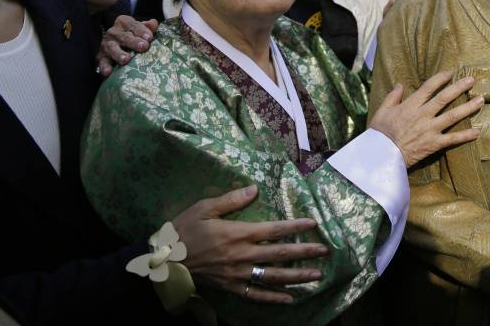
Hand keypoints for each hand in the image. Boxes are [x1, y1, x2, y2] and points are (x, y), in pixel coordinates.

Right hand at [97, 15, 158, 76]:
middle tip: (143, 46)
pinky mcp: (101, 56)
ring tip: (126, 59)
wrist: (118, 43)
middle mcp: (114, 32)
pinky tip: (108, 72)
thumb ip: (148, 27)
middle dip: (134, 42)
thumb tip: (153, 23)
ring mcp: (106, 44)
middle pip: (124, 36)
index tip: (150, 37)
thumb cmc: (134, 35)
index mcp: (124, 23)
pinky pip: (102, 61)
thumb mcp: (141, 29)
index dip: (142, 30)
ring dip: (119, 54)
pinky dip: (105, 66)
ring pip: (112, 48)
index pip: (133, 24)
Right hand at [172, 185, 328, 303]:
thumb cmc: (183, 231)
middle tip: (325, 251)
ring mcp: (238, 274)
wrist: (164, 261)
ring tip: (317, 275)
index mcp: (238, 233)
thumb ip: (232, 199)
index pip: (274, 229)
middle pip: (280, 254)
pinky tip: (289, 299)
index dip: (295, 226)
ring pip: (273, 276)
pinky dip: (273, 298)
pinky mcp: (231, 287)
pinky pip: (256, 295)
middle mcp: (242, 255)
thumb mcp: (204, 208)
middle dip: (305, 252)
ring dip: (297, 276)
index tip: (313, 223)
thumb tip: (255, 189)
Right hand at [370, 70, 482, 166]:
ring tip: (480, 100)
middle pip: (444, 98)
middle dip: (459, 87)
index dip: (441, 78)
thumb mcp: (382, 110)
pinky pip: (453, 139)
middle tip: (471, 80)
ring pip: (453, 116)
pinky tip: (478, 132)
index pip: (429, 87)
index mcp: (411, 105)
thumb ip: (393, 96)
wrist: (382, 155)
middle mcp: (423, 115)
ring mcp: (430, 129)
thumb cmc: (380, 133)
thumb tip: (400, 84)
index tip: (451, 72)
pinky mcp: (434, 144)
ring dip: (468, 107)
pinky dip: (466, 136)